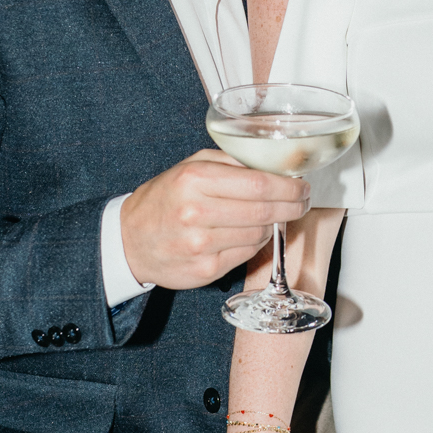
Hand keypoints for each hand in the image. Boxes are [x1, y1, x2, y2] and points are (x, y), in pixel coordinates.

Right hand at [121, 148, 308, 290]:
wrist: (130, 241)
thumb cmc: (163, 200)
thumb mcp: (190, 167)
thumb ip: (230, 161)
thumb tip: (273, 165)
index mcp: (195, 180)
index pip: (259, 184)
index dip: (289, 186)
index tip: (302, 185)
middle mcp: (197, 212)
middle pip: (264, 210)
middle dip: (292, 206)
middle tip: (301, 201)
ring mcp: (201, 245)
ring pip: (260, 234)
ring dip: (272, 224)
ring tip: (269, 216)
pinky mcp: (205, 270)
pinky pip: (247, 254)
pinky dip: (256, 243)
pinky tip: (248, 233)